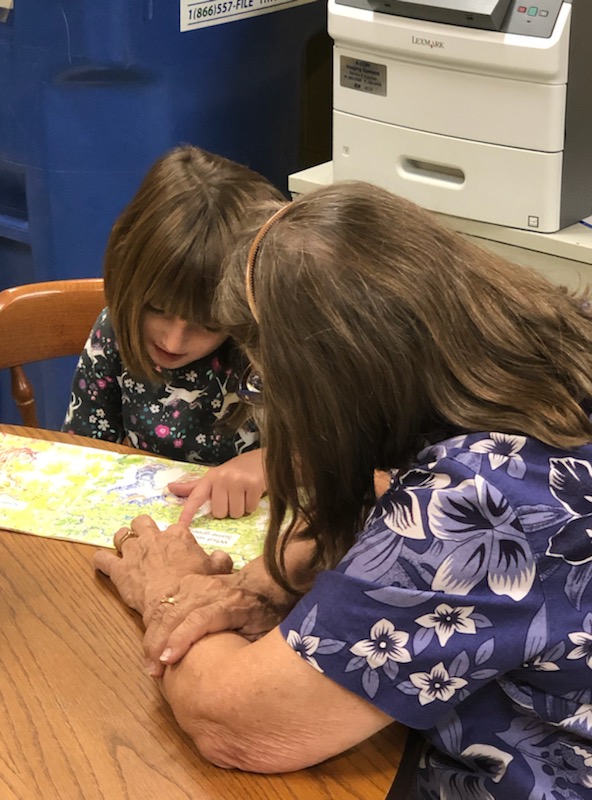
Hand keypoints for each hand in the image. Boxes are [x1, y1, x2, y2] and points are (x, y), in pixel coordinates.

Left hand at [93, 514, 232, 621]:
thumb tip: (221, 556)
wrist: (175, 605)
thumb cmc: (197, 587)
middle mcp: (154, 538)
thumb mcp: (216, 572)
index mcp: (178, 536)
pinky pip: (103, 559)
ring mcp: (134, 552)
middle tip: (144, 541)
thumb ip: (220, 561)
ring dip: (122, 540)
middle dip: (141, 529)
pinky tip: (101, 562)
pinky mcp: (119, 570)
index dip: (172, 538)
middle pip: (142, 522)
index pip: (174, 528)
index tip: (173, 547)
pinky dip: (101, 560)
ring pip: (121, 535)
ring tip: (123, 547)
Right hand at [142, 567, 295, 677]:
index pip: (200, 618)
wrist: (268, 579)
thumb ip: (247, 648)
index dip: (181, 638)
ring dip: (154, 634)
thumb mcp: (264, 632)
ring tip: (150, 662)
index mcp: (231, 602)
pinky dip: (155, 621)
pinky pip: (165, 599)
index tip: (167, 660)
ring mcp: (198, 583)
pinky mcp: (189, 582)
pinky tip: (152, 641)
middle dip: (160, 642)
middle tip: (153, 670)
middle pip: (176, 613)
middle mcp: (211, 590)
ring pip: (166, 606)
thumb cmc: (268, 610)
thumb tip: (233, 676)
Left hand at [170, 448, 266, 523]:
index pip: (196, 497)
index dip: (187, 512)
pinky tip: (253, 494)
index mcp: (210, 477)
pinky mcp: (253, 484)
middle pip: (219, 513)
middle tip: (234, 496)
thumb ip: (195, 486)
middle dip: (228, 509)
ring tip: (244, 495)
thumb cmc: (237, 470)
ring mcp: (238, 480)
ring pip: (235, 513)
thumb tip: (171, 487)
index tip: (180, 526)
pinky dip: (252, 505)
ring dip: (241, 508)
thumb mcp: (215, 476)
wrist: (263, 459)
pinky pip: (249, 509)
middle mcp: (222, 478)